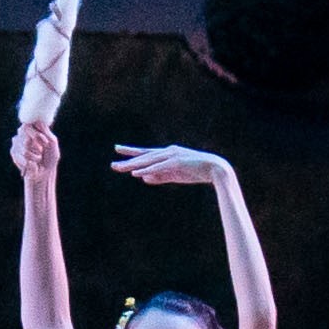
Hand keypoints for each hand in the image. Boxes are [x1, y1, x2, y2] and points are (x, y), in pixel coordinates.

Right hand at [9, 121, 61, 181]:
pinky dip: (29, 161)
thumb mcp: (52, 142)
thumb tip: (37, 121)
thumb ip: (45, 131)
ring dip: (34, 154)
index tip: (45, 141)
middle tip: (42, 150)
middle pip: (24, 129)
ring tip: (38, 158)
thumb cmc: (50, 157)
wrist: (44, 173)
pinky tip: (32, 163)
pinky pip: (21, 154)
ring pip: (24, 144)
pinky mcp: (13, 152)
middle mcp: (23, 133)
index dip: (36, 132)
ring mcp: (17, 142)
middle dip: (36, 141)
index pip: (29, 123)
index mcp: (33, 129)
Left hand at [112, 143, 233, 190]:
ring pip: (148, 160)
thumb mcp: (173, 175)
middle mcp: (168, 152)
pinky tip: (136, 173)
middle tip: (113, 164)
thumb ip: (158, 176)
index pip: (146, 153)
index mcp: (167, 154)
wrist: (215, 169)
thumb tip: (142, 178)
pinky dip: (147, 169)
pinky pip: (158, 167)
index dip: (131, 153)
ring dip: (134, 165)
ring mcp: (172, 156)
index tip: (118, 150)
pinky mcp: (177, 162)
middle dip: (128, 160)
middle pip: (144, 156)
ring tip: (120, 168)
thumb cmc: (195, 172)